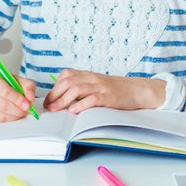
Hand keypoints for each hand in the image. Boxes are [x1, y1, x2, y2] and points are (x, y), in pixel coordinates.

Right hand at [0, 71, 36, 121]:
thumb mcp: (14, 78)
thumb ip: (26, 85)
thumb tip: (31, 98)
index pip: (5, 91)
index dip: (18, 99)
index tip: (27, 104)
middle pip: (3, 105)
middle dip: (18, 110)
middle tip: (26, 110)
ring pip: (0, 116)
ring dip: (14, 116)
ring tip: (21, 112)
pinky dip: (8, 119)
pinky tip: (12, 114)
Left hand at [44, 69, 165, 113]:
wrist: (137, 90)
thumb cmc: (116, 90)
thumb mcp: (97, 84)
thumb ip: (83, 87)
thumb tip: (63, 99)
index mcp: (88, 75)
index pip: (66, 75)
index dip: (54, 87)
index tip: (48, 100)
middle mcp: (93, 78)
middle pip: (68, 82)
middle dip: (55, 94)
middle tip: (49, 107)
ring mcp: (101, 86)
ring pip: (77, 89)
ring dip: (63, 100)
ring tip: (56, 109)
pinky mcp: (109, 96)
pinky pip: (92, 98)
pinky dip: (81, 104)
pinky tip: (74, 110)